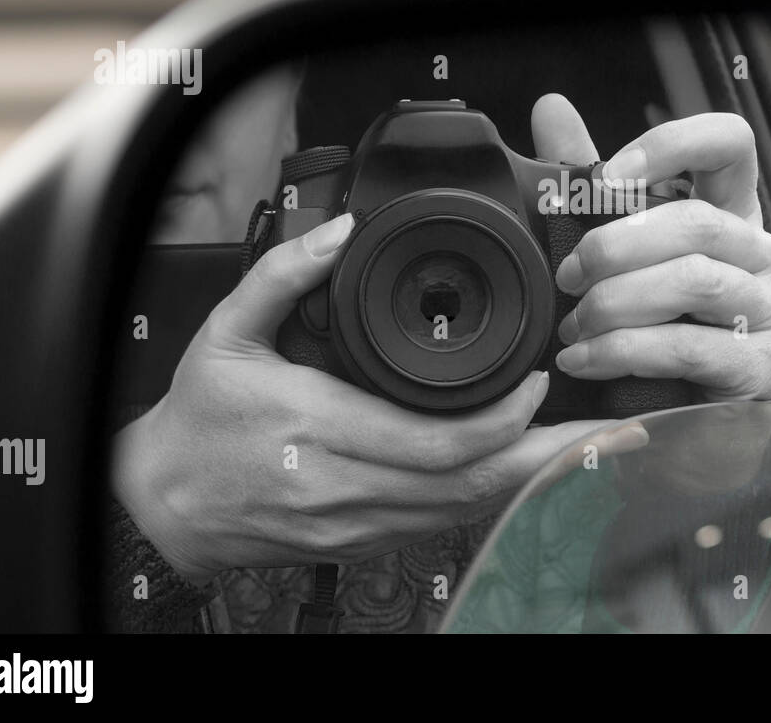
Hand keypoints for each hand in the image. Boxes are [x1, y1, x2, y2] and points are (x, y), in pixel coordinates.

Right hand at [112, 212, 645, 583]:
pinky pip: (444, 523)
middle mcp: (349, 485)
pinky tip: (526, 471)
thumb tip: (337, 233)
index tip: (540, 382)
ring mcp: (361, 520)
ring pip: (467, 509)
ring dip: (532, 479)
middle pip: (472, 482)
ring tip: (586, 445)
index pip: (438, 440)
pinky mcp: (365, 538)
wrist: (165, 505)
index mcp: (321, 430)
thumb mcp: (224, 333)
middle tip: (605, 424)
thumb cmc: (199, 424)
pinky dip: (493, 495)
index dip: (505, 420)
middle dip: (547, 456)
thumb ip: (282, 275)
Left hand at [535, 96, 770, 402]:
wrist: (676, 431)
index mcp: (734, 215)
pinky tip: (585, 360)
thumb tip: (551, 108)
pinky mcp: (761, 371)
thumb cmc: (649, 331)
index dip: (671, 144)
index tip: (606, 177)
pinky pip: (686, 346)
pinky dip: (622, 350)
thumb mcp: (618, 253)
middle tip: (567, 277)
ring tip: (574, 326)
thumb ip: (588, 184)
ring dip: (615, 302)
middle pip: (696, 221)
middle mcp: (765, 257)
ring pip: (692, 280)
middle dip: (614, 247)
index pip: (732, 143)